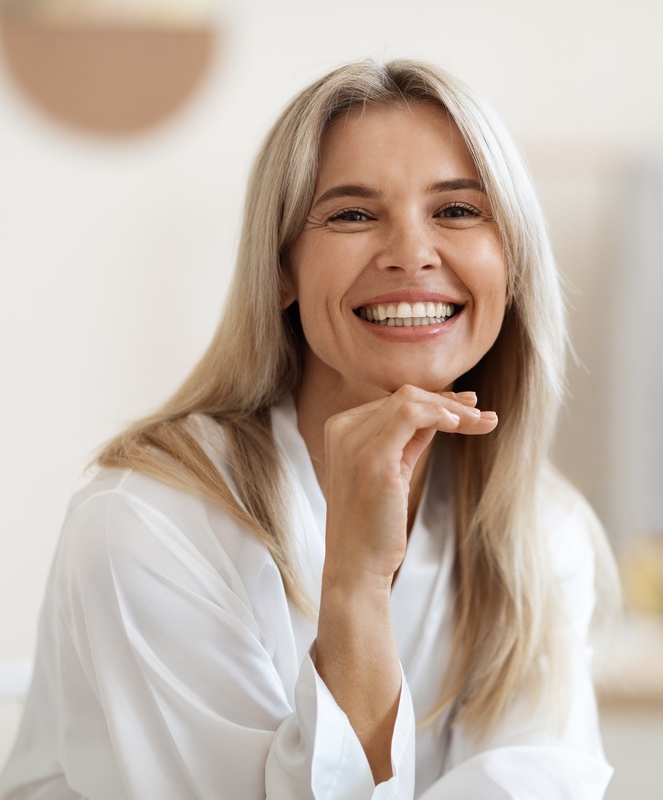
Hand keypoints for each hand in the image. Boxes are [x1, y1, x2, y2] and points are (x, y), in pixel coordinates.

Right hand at [323, 384, 496, 587]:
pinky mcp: (373, 457)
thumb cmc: (373, 524)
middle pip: (404, 396)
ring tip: (481, 420)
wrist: (356, 565)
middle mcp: (342, 429)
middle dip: (449, 403)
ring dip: (451, 409)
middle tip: (482, 415)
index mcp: (341, 429)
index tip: (466, 408)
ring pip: (411, 400)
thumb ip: (407, 439)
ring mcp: (354, 441)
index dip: (434, 402)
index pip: (393, 401)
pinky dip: (439, 413)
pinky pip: (411, 414)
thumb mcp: (390, 470)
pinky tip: (459, 424)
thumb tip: (441, 412)